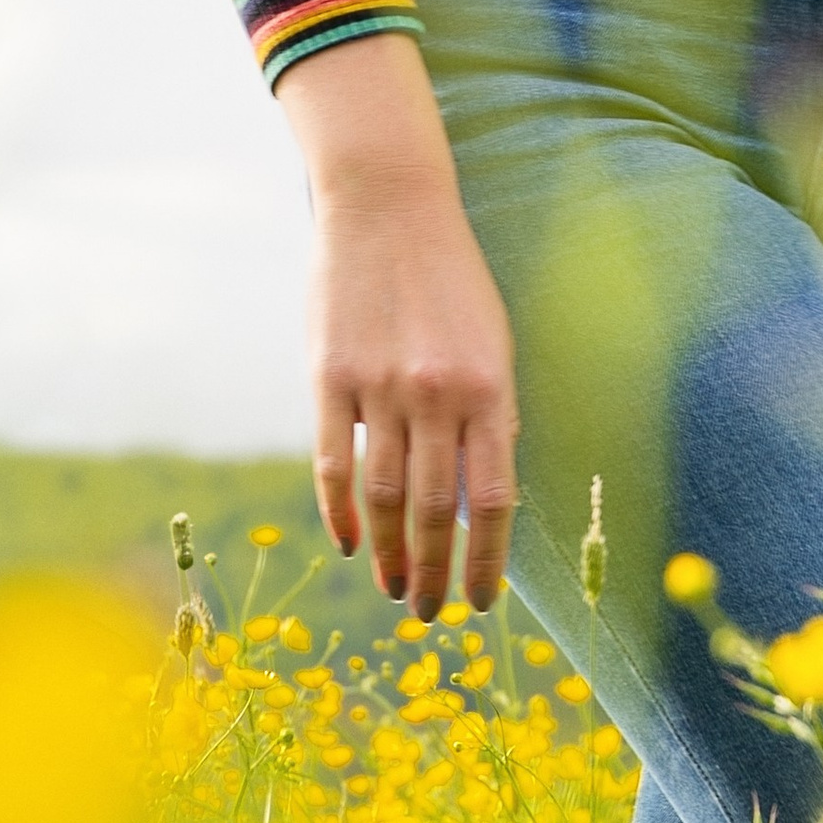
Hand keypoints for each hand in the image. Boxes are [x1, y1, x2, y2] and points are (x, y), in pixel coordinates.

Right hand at [277, 35, 518, 615]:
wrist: (389, 207)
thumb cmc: (450, 282)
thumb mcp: (491, 343)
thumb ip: (486, 418)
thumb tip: (479, 505)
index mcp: (489, 387)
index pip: (494, 499)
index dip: (487, 560)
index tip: (481, 601)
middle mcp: (437, 393)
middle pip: (437, 511)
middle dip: (434, 575)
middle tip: (428, 615)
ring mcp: (379, 386)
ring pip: (385, 498)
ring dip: (390, 556)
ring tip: (394, 590)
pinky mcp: (328, 377)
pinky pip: (333, 464)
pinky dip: (341, 514)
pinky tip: (351, 545)